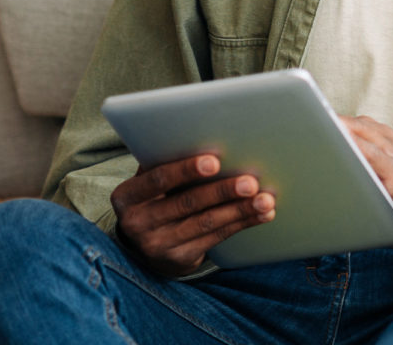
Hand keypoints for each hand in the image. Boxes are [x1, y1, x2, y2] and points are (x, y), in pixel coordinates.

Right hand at [110, 154, 275, 276]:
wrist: (143, 245)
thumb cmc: (154, 196)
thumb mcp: (149, 181)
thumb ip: (167, 161)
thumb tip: (207, 135)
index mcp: (127, 196)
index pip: (157, 179)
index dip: (185, 170)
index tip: (214, 161)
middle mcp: (138, 223)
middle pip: (187, 203)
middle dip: (222, 191)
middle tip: (250, 182)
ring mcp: (158, 245)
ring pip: (206, 223)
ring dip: (240, 209)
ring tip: (265, 199)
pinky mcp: (179, 259)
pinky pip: (216, 238)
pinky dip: (242, 223)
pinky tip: (262, 214)